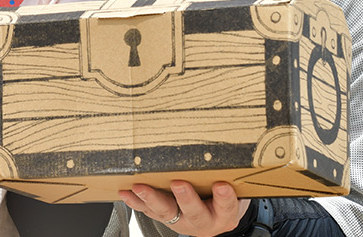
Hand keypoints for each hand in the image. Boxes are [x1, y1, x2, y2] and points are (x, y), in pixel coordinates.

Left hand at [119, 180, 248, 236]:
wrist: (213, 216)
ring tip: (141, 188)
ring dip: (152, 199)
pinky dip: (136, 202)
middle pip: (195, 213)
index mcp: (225, 214)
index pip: (227, 206)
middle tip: (179, 183)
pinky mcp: (165, 218)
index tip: (221, 186)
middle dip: (186, 198)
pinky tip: (126, 192)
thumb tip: (229, 140)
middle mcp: (204, 221)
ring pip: (167, 213)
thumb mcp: (235, 185)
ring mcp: (182, 221)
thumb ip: (232, 172)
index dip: (224, 198)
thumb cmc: (222, 194)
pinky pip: (148, 211)